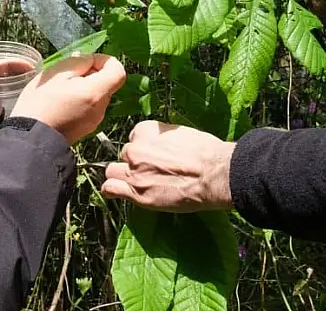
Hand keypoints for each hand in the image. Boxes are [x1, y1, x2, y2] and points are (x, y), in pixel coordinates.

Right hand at [10, 54, 126, 144]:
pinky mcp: (86, 128)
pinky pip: (89, 107)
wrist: (30, 140)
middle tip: (66, 76)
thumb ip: (77, 62)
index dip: (104, 60)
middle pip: (106, 82)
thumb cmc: (39, 106)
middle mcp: (101, 108)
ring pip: (96, 94)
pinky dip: (79, 101)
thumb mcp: (55, 73)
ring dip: (82, 87)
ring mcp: (94, 120)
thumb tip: (88, 60)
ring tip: (59, 91)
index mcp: (96, 93)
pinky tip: (59, 103)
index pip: (118, 70)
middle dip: (89, 74)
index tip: (85, 61)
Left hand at [101, 121, 234, 211]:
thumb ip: (163, 138)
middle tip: (151, 171)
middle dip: (135, 162)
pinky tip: (120, 191)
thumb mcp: (181, 133)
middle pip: (126, 154)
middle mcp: (135, 149)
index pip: (135, 137)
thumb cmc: (206, 153)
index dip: (145, 147)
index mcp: (146, 130)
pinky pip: (110, 188)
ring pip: (113, 171)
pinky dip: (113, 190)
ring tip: (138, 182)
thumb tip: (161, 144)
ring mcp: (134, 172)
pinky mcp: (137, 194)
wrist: (215, 174)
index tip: (154, 155)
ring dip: (123, 175)